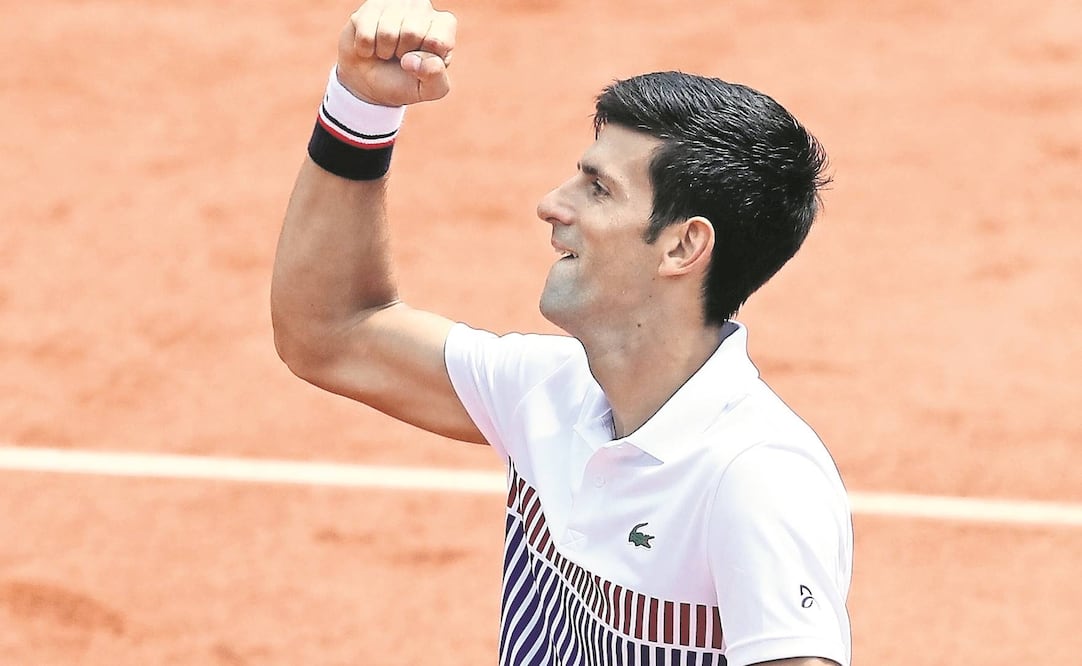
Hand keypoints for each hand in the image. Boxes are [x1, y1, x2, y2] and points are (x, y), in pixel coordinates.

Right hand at [336, 0, 456, 106]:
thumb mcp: (428, 89)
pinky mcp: (370, 7)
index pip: (437, 40)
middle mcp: (422, 7)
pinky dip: (366, 49)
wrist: (371, 81)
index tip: (422, 63)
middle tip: (401, 57)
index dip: (425, 59)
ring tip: (387, 51)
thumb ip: (435, 78)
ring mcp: (396, 3)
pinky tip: (372, 46)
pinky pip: (366, 34)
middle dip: (403, 54)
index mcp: (444, 26)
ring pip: (387, 32)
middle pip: (412, 33)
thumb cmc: (405, 82)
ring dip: (384, 51)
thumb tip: (417, 61)